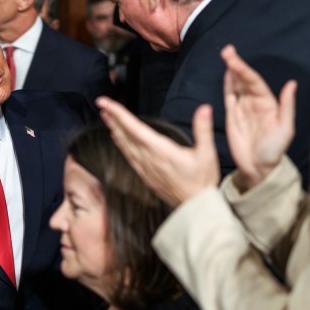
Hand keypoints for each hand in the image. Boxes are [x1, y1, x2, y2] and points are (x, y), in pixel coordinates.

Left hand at [97, 96, 218, 206]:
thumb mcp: (206, 154)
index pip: (134, 128)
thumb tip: (205, 109)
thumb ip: (203, 129)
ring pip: (124, 145)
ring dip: (114, 129)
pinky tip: (117, 139)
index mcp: (161, 150)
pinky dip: (121, 145)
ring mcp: (145, 168)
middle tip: (102, 105)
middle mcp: (149, 159)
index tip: (106, 103)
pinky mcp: (145, 175)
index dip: (119, 114)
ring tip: (106, 117)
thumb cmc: (201, 181)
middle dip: (113, 118)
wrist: (195, 206)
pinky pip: (128, 156)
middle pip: (125, 135)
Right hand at [222, 45, 295, 190]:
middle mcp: (255, 102)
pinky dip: (227, 85)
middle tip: (227, 51)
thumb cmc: (275, 150)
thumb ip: (287, 106)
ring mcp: (243, 108)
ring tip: (225, 55)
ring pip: (236, 85)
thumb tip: (291, 84)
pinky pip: (229, 97)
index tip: (234, 59)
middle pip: (244, 79)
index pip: (255, 81)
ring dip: (231, 71)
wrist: (259, 168)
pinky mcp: (233, 116)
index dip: (244, 69)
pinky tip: (226, 74)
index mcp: (268, 103)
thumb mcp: (285, 129)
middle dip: (236, 65)